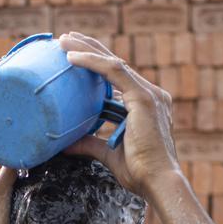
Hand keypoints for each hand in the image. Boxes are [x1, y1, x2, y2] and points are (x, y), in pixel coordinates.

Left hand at [58, 31, 181, 199]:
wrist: (159, 183)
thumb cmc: (140, 172)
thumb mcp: (109, 153)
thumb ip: (90, 144)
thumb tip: (65, 143)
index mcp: (146, 104)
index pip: (118, 77)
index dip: (96, 64)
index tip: (72, 56)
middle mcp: (151, 94)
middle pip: (115, 64)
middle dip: (90, 48)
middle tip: (64, 39)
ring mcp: (150, 94)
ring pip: (113, 62)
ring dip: (87, 49)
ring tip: (63, 41)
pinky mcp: (144, 98)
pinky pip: (114, 71)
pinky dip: (92, 62)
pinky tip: (72, 57)